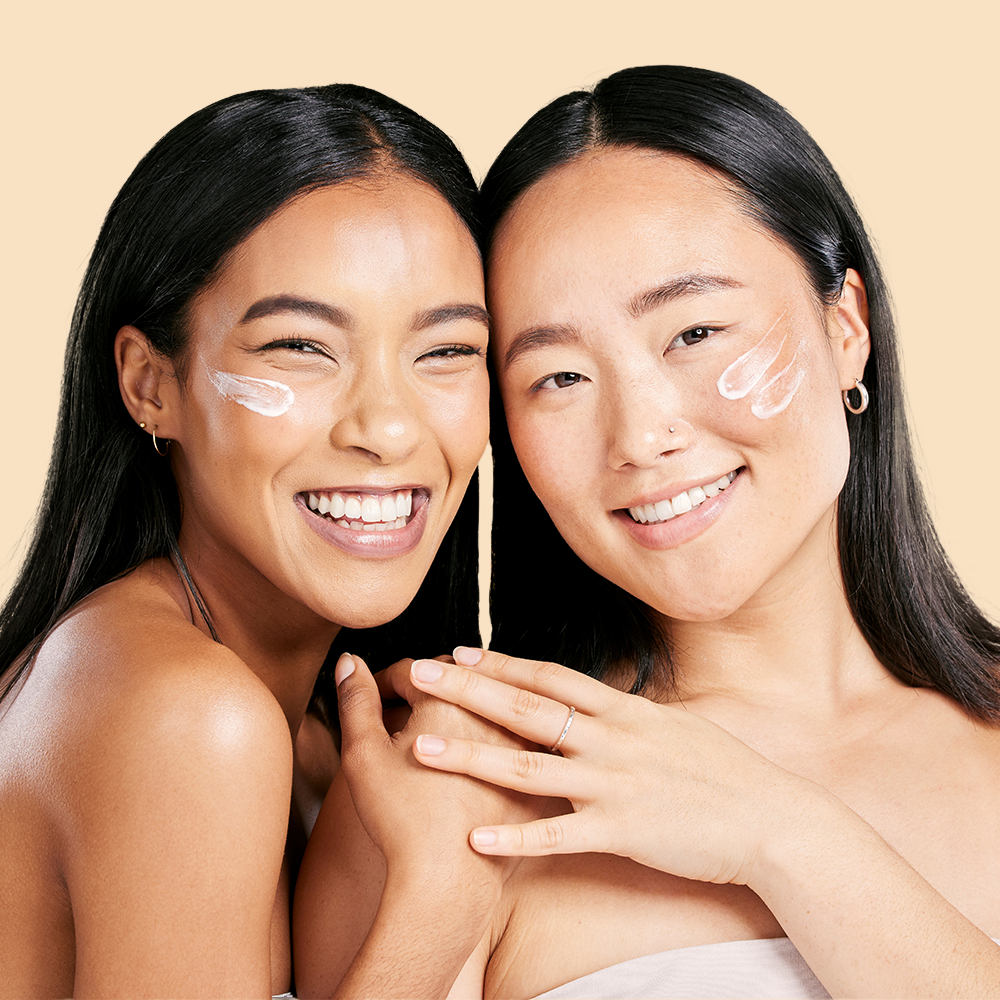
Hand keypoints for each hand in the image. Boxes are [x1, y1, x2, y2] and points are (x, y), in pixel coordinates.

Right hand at [334, 651, 543, 883]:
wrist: (449, 881)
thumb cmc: (402, 819)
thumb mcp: (363, 754)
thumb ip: (356, 701)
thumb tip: (350, 661)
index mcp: (451, 699)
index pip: (415, 670)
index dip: (387, 681)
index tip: (375, 697)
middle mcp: (494, 712)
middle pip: (460, 680)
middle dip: (432, 686)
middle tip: (406, 706)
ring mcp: (523, 744)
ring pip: (496, 706)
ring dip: (471, 706)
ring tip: (444, 725)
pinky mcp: (538, 776)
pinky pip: (520, 742)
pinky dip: (499, 739)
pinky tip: (479, 755)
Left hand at [406, 648, 823, 887]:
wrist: (774, 818)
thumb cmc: (728, 772)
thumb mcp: (678, 726)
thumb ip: (631, 716)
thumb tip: (602, 704)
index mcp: (626, 710)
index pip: (551, 677)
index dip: (503, 661)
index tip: (461, 650)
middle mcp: (613, 738)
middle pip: (527, 707)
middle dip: (468, 689)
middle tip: (419, 673)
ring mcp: (615, 783)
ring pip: (528, 765)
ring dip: (471, 755)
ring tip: (423, 747)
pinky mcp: (623, 830)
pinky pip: (559, 834)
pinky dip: (516, 834)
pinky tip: (475, 836)